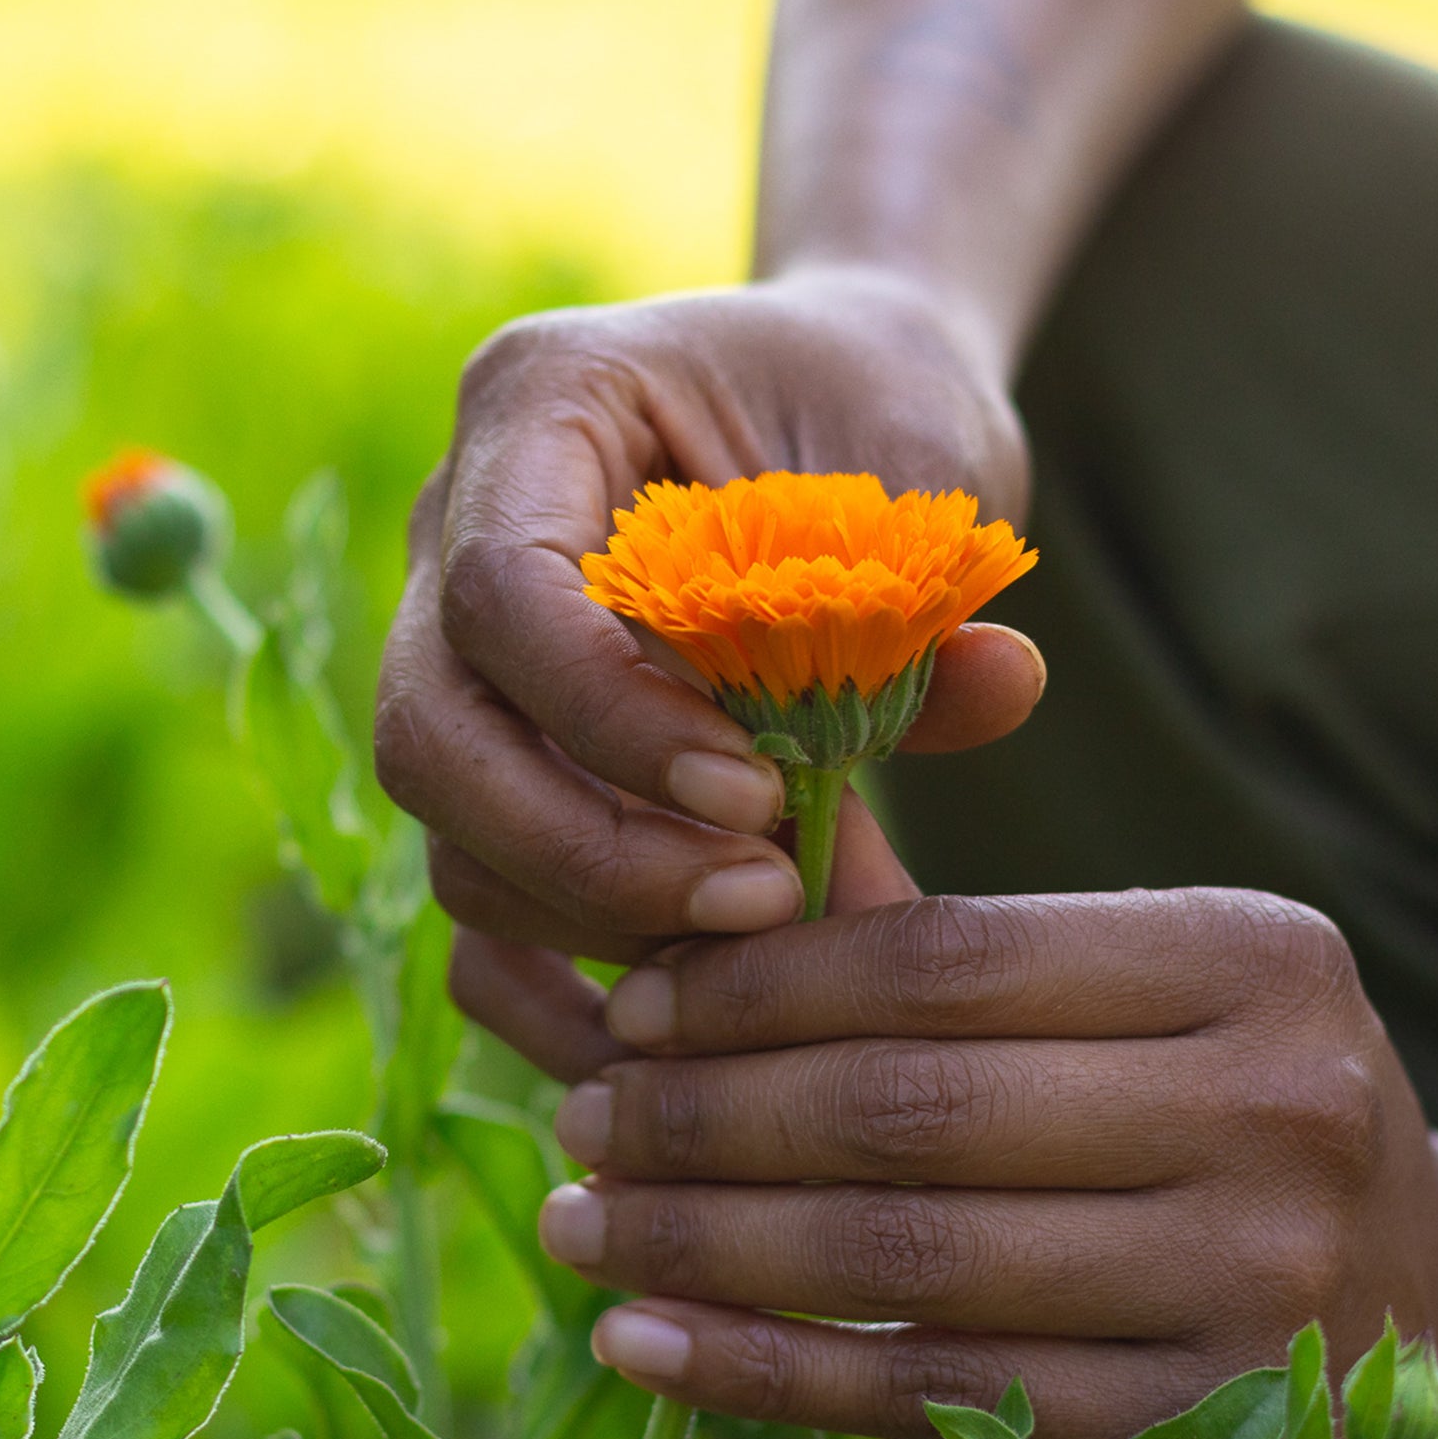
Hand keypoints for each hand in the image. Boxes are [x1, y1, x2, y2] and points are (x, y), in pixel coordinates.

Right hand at [373, 267, 1039, 1080]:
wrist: (838, 397)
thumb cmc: (872, 401)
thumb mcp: (916, 456)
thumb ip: (929, 576)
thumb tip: (1002, 688)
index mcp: (540, 408)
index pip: (504, 590)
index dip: (611, 719)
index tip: (759, 795)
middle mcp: (457, 534)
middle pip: (435, 738)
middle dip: (588, 852)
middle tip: (763, 900)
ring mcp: (464, 660)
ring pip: (453, 838)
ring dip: (599, 923)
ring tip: (774, 939)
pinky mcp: (509, 766)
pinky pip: (480, 903)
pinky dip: (565, 989)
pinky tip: (684, 1041)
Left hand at [540, 876, 1437, 1438]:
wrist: (1433, 1304)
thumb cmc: (1234, 1102)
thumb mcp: (1138, 983)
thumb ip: (943, 936)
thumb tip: (710, 890)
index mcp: (1249, 957)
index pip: (945, 960)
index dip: (762, 987)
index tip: (635, 1007)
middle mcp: (1276, 1111)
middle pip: (913, 1112)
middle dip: (707, 1116)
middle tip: (584, 1117)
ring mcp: (1255, 1287)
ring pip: (907, 1262)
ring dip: (706, 1246)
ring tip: (586, 1225)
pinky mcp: (1206, 1436)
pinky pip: (937, 1401)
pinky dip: (769, 1375)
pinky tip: (650, 1347)